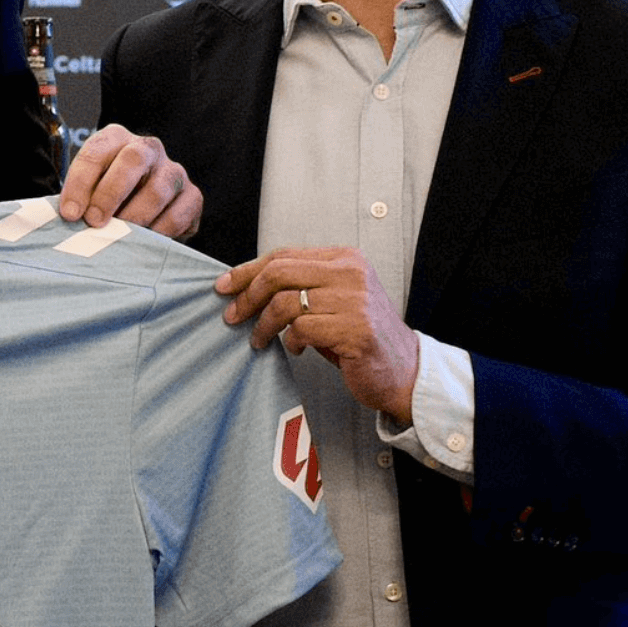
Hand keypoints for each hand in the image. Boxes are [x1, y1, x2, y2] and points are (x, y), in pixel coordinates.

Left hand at [57, 123, 202, 237]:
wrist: (140, 212)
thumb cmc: (105, 200)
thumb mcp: (87, 192)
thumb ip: (78, 200)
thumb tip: (69, 218)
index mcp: (115, 139)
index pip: (97, 152)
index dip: (80, 183)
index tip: (70, 213)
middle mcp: (147, 148)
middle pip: (133, 159)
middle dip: (110, 193)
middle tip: (95, 222)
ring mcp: (173, 171)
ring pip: (158, 189)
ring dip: (135, 217)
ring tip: (119, 238)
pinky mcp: (193, 197)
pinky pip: (178, 215)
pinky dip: (159, 232)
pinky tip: (144, 243)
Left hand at [218, 247, 419, 423]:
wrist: (403, 370)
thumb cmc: (358, 335)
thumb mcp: (332, 300)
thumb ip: (300, 285)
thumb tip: (244, 285)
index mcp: (345, 259)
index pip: (283, 256)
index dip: (248, 270)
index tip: (224, 286)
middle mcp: (351, 273)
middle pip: (279, 273)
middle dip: (248, 295)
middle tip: (232, 316)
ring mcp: (355, 301)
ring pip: (285, 303)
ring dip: (264, 325)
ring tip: (258, 339)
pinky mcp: (356, 330)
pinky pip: (302, 330)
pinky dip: (290, 341)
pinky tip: (295, 348)